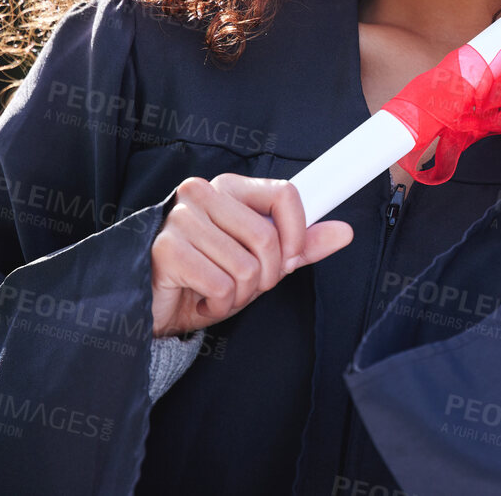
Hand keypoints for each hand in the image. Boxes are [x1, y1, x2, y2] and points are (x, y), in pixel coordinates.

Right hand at [150, 173, 353, 337]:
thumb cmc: (205, 280)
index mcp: (229, 188)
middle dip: (264, 276)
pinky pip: (221, 285)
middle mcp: (202, 193)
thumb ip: (299, 246)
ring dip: (238, 294)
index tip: (287, 260)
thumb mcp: (260, 262)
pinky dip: (217, 305)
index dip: (296, 234)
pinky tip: (198, 300)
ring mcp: (182, 219)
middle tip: (240, 284)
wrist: (156, 311)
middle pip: (268, 237)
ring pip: (246, 266)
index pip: (284, 194)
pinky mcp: (167, 249)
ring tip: (215, 292)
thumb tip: (344, 232)